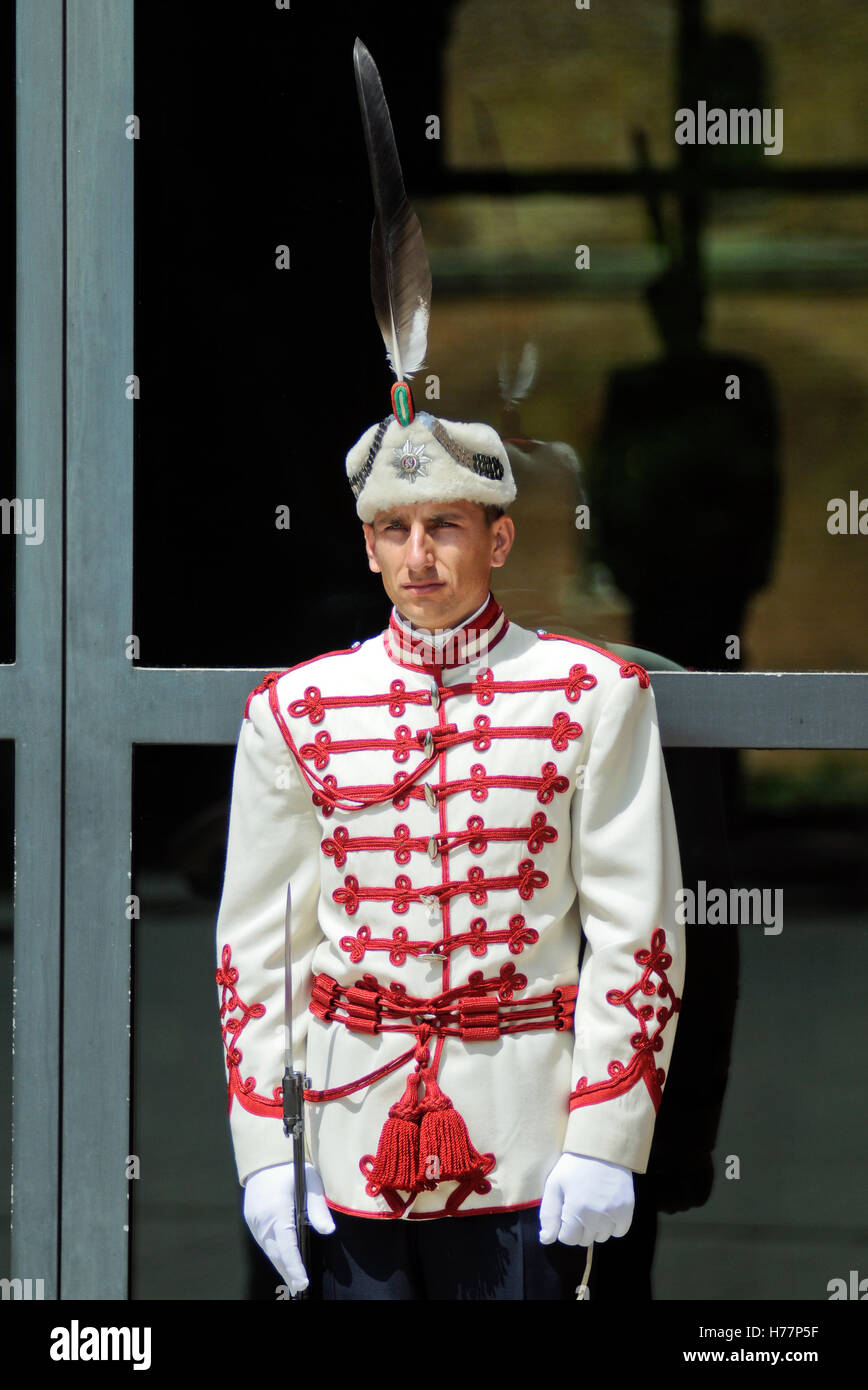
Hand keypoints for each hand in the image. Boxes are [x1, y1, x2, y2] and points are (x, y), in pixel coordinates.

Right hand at [243, 1161, 335, 1294]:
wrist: (265, 1156)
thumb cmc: (291, 1167)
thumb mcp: (310, 1182)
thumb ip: (318, 1209)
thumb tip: (329, 1231)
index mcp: (277, 1210)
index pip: (287, 1246)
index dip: (295, 1267)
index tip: (303, 1283)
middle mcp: (262, 1219)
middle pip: (276, 1253)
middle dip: (287, 1272)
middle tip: (299, 1289)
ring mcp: (254, 1221)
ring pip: (268, 1249)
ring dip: (280, 1264)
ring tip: (292, 1279)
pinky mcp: (250, 1219)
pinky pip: (263, 1242)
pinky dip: (273, 1253)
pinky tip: (281, 1260)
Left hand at [539, 1152, 634, 1246]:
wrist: (602, 1148)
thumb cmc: (574, 1166)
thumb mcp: (554, 1185)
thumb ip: (548, 1215)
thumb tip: (546, 1240)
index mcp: (575, 1210)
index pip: (568, 1239)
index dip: (564, 1226)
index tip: (567, 1209)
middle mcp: (596, 1216)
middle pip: (584, 1240)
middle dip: (579, 1227)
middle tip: (579, 1204)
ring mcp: (613, 1213)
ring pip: (602, 1237)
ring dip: (596, 1228)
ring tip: (593, 1205)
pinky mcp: (627, 1209)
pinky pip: (619, 1232)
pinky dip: (613, 1225)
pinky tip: (606, 1209)